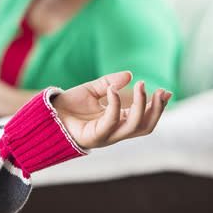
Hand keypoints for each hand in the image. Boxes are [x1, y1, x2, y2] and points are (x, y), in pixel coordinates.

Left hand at [52, 71, 170, 148]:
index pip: (144, 118)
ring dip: (141, 106)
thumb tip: (129, 75)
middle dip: (156, 109)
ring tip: (141, 85)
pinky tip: (112, 89)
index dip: (157, 107)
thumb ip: (109, 83)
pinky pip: (111, 121)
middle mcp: (115, 132)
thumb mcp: (91, 90)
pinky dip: (114, 105)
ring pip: (134, 126)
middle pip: (145, 126)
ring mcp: (106, 136)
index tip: (166, 91)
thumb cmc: (68, 105)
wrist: (47, 113)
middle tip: (160, 90)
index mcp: (118, 122)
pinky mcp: (94, 137)